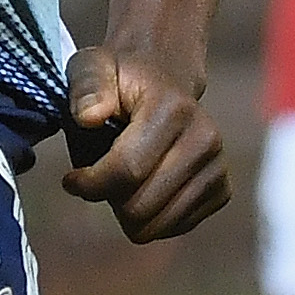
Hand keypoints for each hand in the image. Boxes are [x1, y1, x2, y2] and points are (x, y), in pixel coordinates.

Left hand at [54, 45, 228, 241]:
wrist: (163, 77)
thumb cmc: (119, 77)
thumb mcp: (91, 67)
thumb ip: (86, 89)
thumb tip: (89, 117)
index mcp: (174, 109)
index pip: (127, 170)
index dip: (90, 184)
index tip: (71, 179)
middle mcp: (205, 139)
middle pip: (141, 205)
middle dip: (109, 198)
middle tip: (99, 178)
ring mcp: (218, 167)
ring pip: (159, 224)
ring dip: (129, 212)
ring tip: (122, 181)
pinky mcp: (223, 190)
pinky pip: (176, 227)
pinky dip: (152, 218)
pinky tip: (144, 189)